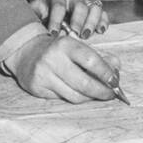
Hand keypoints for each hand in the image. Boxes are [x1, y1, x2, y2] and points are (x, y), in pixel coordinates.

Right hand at [6, 33, 121, 102]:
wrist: (26, 52)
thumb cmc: (58, 50)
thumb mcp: (77, 47)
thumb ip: (98, 56)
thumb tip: (116, 67)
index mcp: (65, 44)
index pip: (91, 60)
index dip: (106, 73)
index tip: (115, 81)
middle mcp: (53, 58)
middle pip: (84, 83)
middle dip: (102, 92)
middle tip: (111, 94)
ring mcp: (44, 74)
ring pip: (74, 95)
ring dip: (90, 97)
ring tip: (97, 95)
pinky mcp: (37, 87)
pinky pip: (63, 99)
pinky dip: (75, 97)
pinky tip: (79, 93)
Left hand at [29, 0, 107, 37]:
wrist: (52, 5)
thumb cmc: (42, 11)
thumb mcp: (34, 11)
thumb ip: (32, 18)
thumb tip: (27, 30)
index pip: (58, 6)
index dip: (56, 20)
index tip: (53, 33)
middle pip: (79, 6)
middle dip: (78, 21)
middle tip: (75, 34)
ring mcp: (85, 2)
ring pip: (94, 8)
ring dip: (91, 22)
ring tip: (86, 35)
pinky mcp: (94, 9)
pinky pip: (103, 13)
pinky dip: (104, 22)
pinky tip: (100, 31)